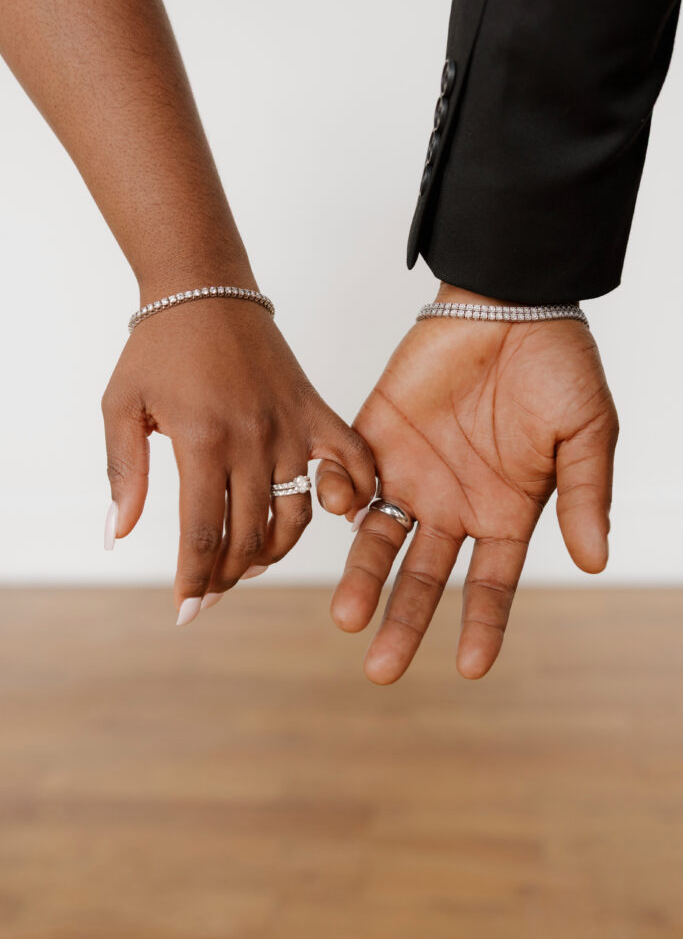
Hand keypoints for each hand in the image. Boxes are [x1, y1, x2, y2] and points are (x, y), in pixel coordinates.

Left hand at [102, 297, 374, 623]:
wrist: (205, 290)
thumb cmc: (159, 347)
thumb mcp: (122, 406)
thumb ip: (123, 473)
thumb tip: (117, 535)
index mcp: (203, 440)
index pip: (203, 532)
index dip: (194, 580)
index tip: (186, 610)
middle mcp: (253, 440)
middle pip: (249, 534)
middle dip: (225, 574)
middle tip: (208, 589)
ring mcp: (290, 426)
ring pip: (295, 514)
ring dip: (273, 551)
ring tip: (248, 561)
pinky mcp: (315, 411)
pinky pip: (351, 459)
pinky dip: (354, 492)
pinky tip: (339, 517)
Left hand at [318, 289, 617, 682]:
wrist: (509, 303)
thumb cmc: (557, 367)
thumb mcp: (586, 435)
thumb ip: (584, 497)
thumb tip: (594, 562)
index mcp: (506, 513)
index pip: (489, 585)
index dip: (482, 626)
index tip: (471, 668)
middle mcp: (454, 504)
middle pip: (423, 577)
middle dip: (403, 620)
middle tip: (380, 667)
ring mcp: (413, 473)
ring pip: (379, 539)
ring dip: (362, 578)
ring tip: (348, 617)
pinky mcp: (377, 436)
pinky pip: (353, 479)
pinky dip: (343, 498)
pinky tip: (344, 511)